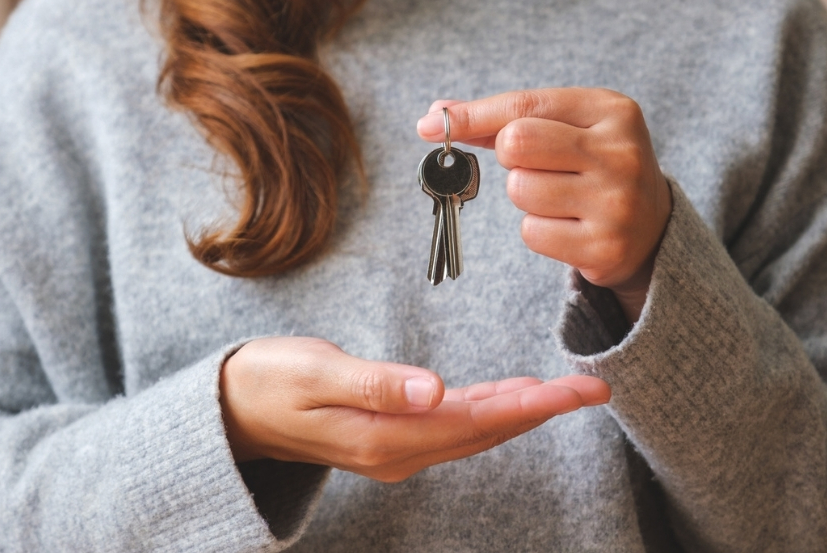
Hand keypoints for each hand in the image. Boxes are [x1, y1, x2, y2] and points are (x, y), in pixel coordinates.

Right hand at [220, 337, 609, 482]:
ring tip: (567, 392)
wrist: (233, 410)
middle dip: (542, 410)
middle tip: (593, 388)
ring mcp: (396, 450)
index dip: (528, 406)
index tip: (573, 390)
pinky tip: (508, 398)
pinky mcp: (392, 439)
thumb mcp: (317, 373)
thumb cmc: (270, 381)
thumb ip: (377, 384)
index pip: (474, 421)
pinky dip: (489, 412)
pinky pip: (454, 429)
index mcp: (386, 438)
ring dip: (522, 411)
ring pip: (474, 432)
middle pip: (485, 431)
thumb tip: (435, 390)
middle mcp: (399, 453)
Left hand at [417, 88, 671, 320]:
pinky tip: (568, 226)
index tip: (432, 124)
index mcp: (612, 110)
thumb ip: (505, 119)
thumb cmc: (594, 166)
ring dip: (525, 196)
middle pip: (516, 145)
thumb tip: (435, 117)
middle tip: (535, 166)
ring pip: (520, 191)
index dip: (473, 115)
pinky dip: (538, 229)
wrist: (653, 228)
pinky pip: (532, 232)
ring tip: (560, 197)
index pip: (525, 107)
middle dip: (510, 158)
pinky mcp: (604, 247)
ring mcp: (616, 203)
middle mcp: (620, 153)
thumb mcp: (567, 127)